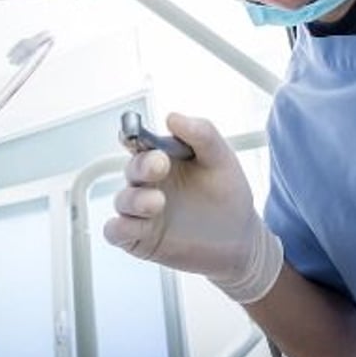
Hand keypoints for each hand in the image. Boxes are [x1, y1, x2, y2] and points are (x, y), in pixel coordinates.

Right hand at [104, 113, 282, 303]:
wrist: (238, 238)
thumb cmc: (226, 194)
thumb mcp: (221, 159)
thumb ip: (202, 134)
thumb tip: (173, 118)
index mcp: (162, 157)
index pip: (139, 141)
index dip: (132, 135)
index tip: (135, 134)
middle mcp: (148, 182)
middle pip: (132, 169)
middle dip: (142, 166)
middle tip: (160, 164)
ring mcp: (142, 210)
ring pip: (123, 200)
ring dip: (135, 199)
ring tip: (158, 201)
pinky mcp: (139, 237)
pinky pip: (117, 231)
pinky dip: (121, 228)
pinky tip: (139, 226)